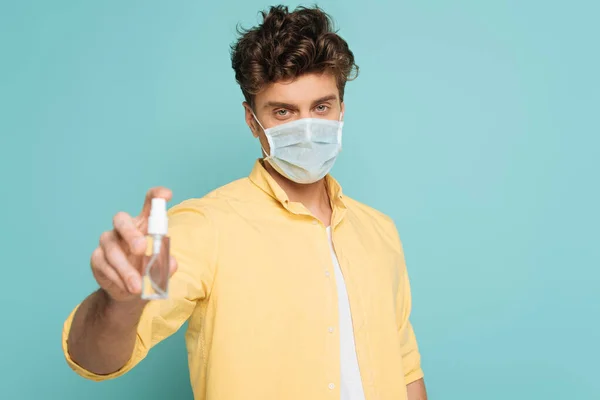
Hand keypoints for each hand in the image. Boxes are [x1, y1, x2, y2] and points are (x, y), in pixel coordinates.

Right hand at [90, 187, 177, 302]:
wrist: (131, 293)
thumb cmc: (149, 271)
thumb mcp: (162, 268)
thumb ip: (167, 263)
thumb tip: (170, 264)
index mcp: (144, 224)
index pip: (149, 203)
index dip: (156, 196)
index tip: (166, 195)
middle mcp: (124, 228)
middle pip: (121, 220)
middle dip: (130, 233)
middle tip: (140, 248)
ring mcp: (108, 242)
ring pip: (111, 248)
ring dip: (125, 268)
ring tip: (137, 287)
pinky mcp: (97, 258)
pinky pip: (104, 264)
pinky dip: (117, 278)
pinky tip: (127, 288)